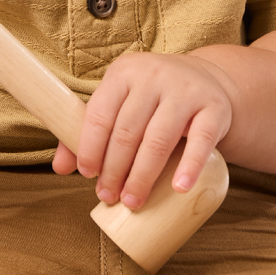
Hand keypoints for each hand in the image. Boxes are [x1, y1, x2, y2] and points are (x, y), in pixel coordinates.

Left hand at [54, 52, 232, 210]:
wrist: (207, 80)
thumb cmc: (153, 99)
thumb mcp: (121, 103)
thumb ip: (90, 131)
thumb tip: (61, 168)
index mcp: (124, 73)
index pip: (100, 113)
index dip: (90, 148)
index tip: (87, 175)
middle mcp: (154, 76)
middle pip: (127, 132)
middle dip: (114, 170)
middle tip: (108, 197)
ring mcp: (186, 91)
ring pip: (158, 140)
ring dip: (142, 176)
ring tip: (132, 201)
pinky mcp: (214, 108)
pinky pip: (201, 141)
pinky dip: (189, 167)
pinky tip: (178, 188)